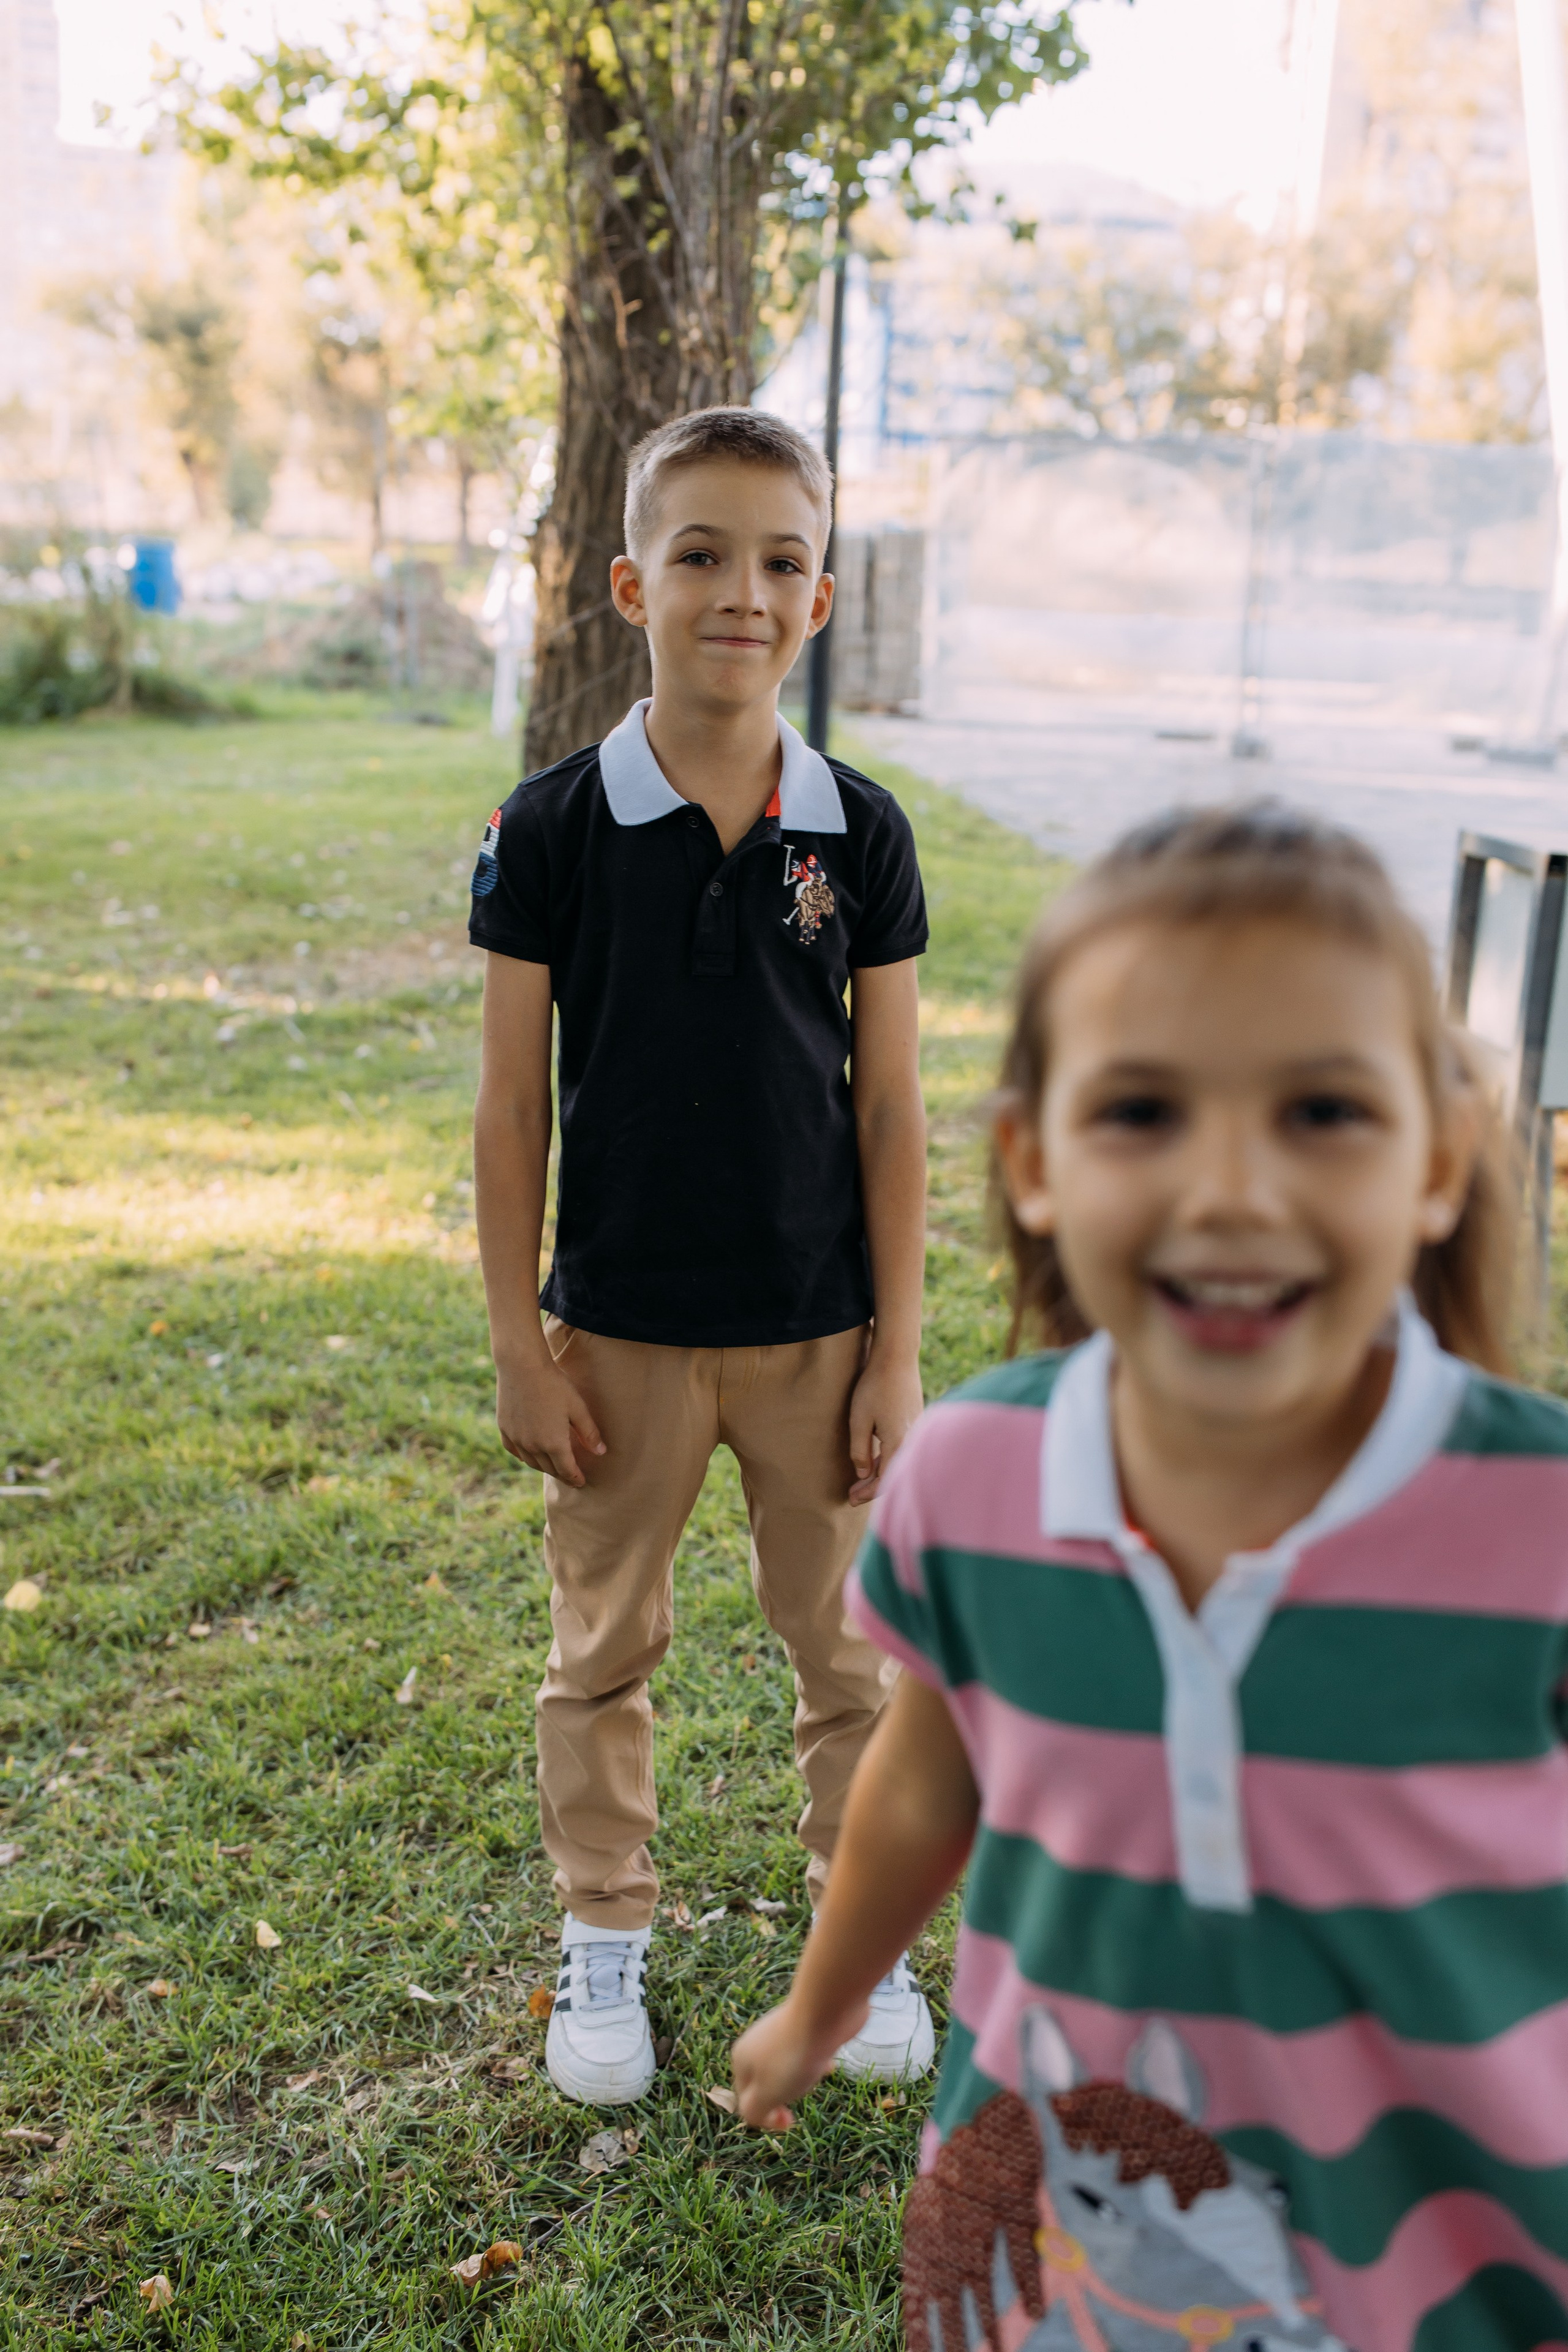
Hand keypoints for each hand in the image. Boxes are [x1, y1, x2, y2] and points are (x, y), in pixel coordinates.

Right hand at [494, 1351, 604, 1485]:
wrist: (521, 1366)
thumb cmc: (554, 1384)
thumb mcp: (577, 1407)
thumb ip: (589, 1432)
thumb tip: (601, 1452)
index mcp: (554, 1443)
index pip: (567, 1470)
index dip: (575, 1478)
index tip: (581, 1482)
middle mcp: (533, 1446)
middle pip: (549, 1468)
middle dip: (561, 1474)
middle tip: (569, 1476)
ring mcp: (516, 1439)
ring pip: (531, 1463)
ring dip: (544, 1467)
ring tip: (553, 1466)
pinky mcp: (505, 1429)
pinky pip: (515, 1451)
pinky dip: (524, 1456)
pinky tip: (529, 1454)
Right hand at [731, 1993, 865, 2130]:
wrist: (824, 2011)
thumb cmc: (792, 2058)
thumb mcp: (767, 2095)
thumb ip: (754, 2112)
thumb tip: (755, 2115)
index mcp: (741, 2059)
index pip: (745, 2100)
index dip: (767, 2116)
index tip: (790, 2120)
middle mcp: (756, 2043)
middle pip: (766, 2083)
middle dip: (785, 2095)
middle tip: (800, 2092)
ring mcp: (779, 2031)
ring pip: (786, 2067)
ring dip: (801, 2078)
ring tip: (813, 2073)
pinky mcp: (803, 2024)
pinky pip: (804, 2052)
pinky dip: (815, 2061)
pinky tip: (828, 2062)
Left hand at [847, 1347, 922, 1504]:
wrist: (897, 1358)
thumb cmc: (875, 1387)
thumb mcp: (859, 1420)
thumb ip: (860, 1450)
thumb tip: (862, 1474)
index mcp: (898, 1443)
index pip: (886, 1481)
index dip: (868, 1494)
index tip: (851, 1498)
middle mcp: (911, 1441)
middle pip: (894, 1475)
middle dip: (872, 1488)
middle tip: (852, 1495)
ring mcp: (915, 1431)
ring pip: (899, 1462)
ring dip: (880, 1474)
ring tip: (860, 1481)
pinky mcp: (914, 1422)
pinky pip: (902, 1450)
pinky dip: (888, 1461)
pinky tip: (874, 1462)